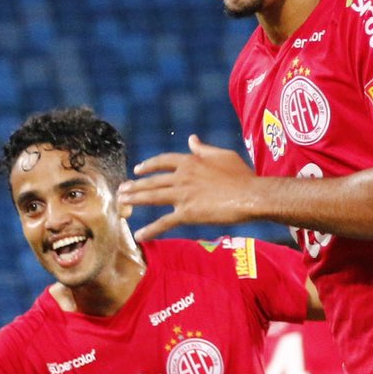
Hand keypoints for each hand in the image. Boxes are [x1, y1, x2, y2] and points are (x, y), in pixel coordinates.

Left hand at [119, 136, 257, 240]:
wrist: (251, 195)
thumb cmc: (242, 175)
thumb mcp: (223, 155)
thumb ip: (204, 148)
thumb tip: (191, 138)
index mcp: (191, 161)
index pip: (163, 161)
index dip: (149, 165)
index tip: (138, 169)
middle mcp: (182, 176)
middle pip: (153, 180)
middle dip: (135, 185)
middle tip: (121, 189)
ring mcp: (183, 195)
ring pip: (152, 197)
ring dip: (135, 199)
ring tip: (121, 202)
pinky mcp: (187, 213)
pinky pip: (164, 222)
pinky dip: (151, 229)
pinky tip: (139, 235)